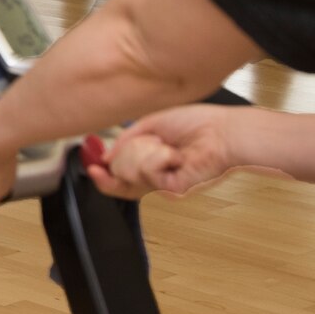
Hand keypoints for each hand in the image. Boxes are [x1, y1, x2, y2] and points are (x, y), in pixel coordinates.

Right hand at [86, 104, 237, 199]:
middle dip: (118, 162)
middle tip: (123, 155)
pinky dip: (158, 158)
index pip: (120, 174)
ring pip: (129, 175)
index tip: (92, 166)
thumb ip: (126, 139)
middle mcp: (155, 174)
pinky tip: (174, 155)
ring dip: (142, 154)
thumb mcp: (151, 123)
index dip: (104, 174)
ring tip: (166, 147)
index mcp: (150, 159)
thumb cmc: (197, 123)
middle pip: (119, 181)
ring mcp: (163, 184)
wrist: (222, 132)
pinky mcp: (172, 190)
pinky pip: (147, 174)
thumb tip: (105, 156)